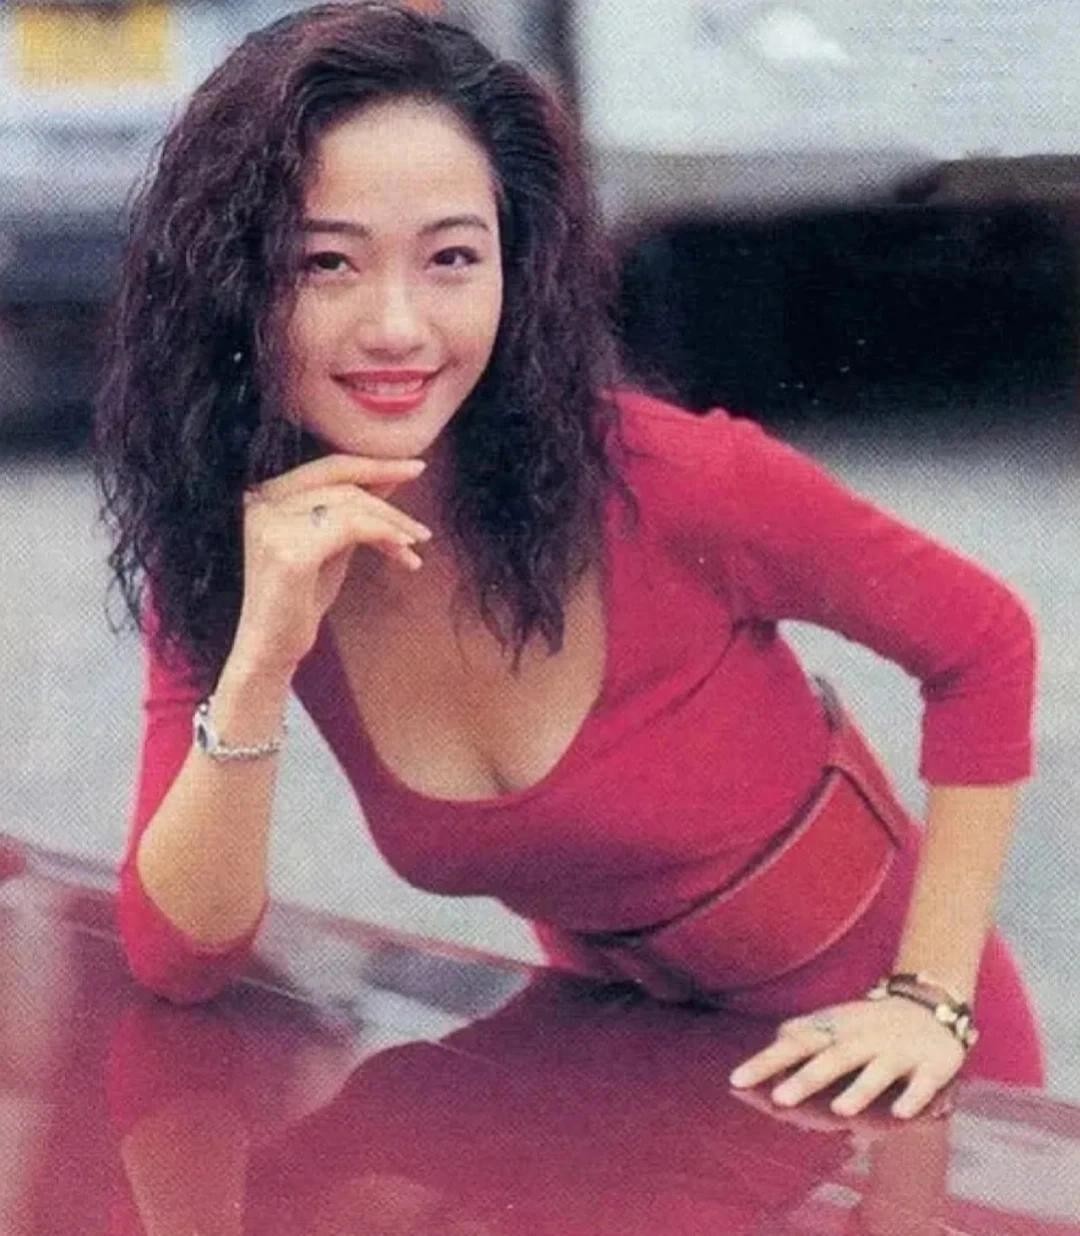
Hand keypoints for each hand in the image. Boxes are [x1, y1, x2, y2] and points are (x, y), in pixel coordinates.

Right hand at [233, 453, 432, 674]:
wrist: (271, 649)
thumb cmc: (299, 599)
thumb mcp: (332, 544)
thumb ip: (352, 509)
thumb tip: (388, 477)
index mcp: (265, 495)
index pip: (329, 466)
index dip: (375, 463)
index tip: (415, 467)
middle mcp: (261, 502)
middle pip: (343, 482)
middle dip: (390, 498)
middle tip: (421, 525)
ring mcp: (271, 525)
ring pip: (351, 504)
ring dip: (392, 523)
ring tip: (414, 546)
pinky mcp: (288, 552)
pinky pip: (351, 528)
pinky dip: (384, 536)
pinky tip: (403, 554)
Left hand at [728, 997, 964, 1119]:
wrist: (931, 1004)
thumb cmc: (868, 1023)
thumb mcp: (832, 1024)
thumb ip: (799, 1037)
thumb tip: (765, 1050)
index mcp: (835, 1031)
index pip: (795, 1045)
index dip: (766, 1063)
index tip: (736, 1081)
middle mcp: (862, 1039)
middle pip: (832, 1059)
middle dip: (807, 1078)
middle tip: (779, 1100)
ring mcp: (897, 1051)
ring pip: (877, 1072)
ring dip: (860, 1090)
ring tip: (840, 1110)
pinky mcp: (931, 1065)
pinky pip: (923, 1083)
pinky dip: (914, 1097)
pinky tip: (902, 1114)